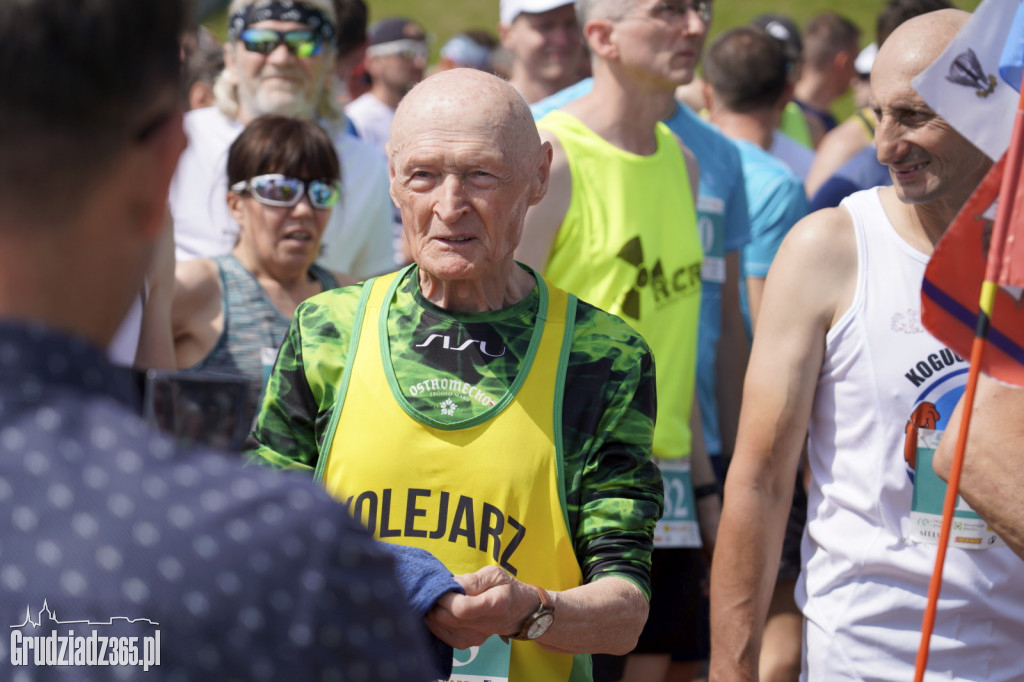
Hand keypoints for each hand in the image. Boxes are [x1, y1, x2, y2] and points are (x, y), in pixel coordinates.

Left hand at [425, 565, 539, 648]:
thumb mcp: (494, 574)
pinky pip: (441, 634)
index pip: (463, 608)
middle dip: (435, 602)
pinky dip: (434, 622)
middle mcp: (485, 626)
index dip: (446, 598)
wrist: (518, 611)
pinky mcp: (466, 643)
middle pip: (448, 619)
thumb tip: (451, 585)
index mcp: (495, 605)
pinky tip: (437, 610)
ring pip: (441, 627)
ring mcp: (475, 638)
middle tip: (435, 589)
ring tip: (436, 598)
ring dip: (432, 611)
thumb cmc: (505, 588)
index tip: (442, 585)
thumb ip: (473, 580)